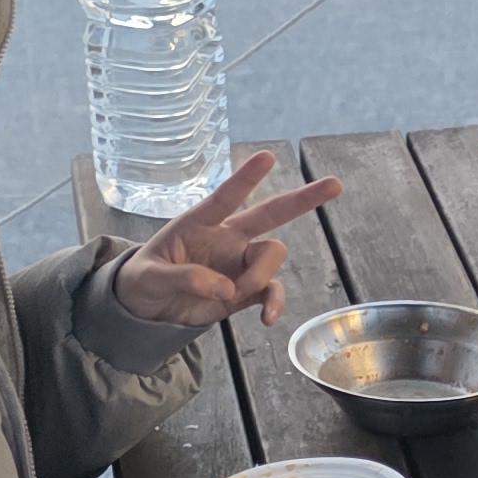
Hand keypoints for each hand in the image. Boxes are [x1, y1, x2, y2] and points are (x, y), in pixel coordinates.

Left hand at [115, 150, 346, 328]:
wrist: (146, 310)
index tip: (268, 157)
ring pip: (272, 257)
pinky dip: (275, 305)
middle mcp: (227, 238)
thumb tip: (224, 287)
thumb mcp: (149, 278)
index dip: (246, 178)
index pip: (225, 196)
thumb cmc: (142, 281)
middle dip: (303, 199)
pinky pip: (272, 291)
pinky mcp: (246, 290)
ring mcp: (240, 263)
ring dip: (259, 276)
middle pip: (271, 213)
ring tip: (232, 295)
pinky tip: (266, 320)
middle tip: (335, 185)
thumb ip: (184, 278)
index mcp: (199, 223)